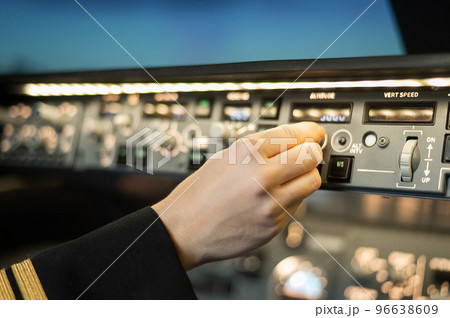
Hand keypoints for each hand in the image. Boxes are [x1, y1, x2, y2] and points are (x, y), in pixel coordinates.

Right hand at [152, 122, 324, 269]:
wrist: (184, 230)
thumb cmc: (200, 193)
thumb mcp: (225, 157)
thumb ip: (261, 148)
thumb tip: (294, 142)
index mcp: (247, 152)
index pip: (295, 133)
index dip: (310, 131)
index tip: (315, 133)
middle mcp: (262, 175)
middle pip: (312, 156)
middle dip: (312, 153)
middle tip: (306, 154)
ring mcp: (270, 203)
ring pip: (312, 182)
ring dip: (305, 177)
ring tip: (289, 179)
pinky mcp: (274, 225)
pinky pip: (297, 206)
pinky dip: (290, 200)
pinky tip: (270, 200)